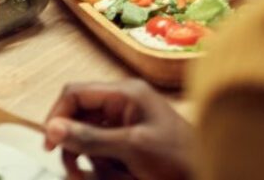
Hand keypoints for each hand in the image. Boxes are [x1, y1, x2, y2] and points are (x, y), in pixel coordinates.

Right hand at [43, 80, 192, 179]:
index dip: (57, 116)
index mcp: (124, 93)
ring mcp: (128, 123)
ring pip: (89, 139)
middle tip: (75, 172)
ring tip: (100, 178)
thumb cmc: (180, 159)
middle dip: (75, 146)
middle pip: (79, 117)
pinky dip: (103, 168)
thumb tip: (52, 128)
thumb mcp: (132, 148)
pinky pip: (104, 152)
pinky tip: (117, 177)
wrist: (213, 177)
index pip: (75, 94)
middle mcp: (123, 103)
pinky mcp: (132, 143)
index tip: (50, 145)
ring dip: (90, 161)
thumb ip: (90, 137)